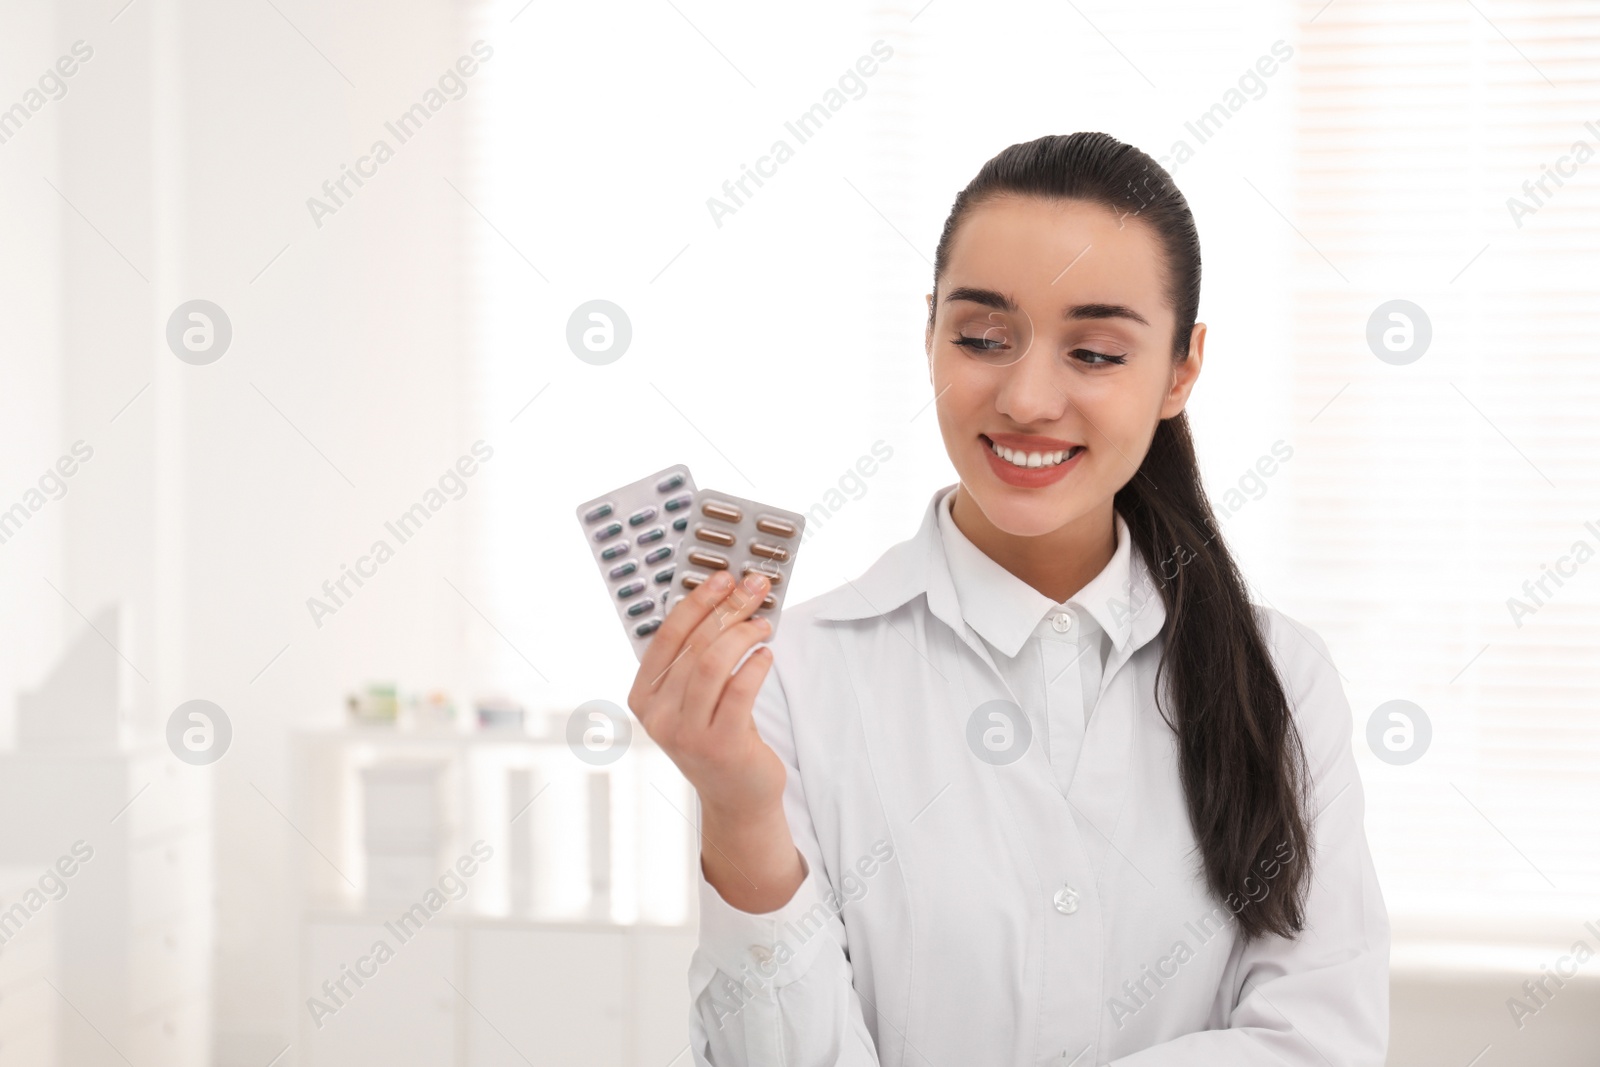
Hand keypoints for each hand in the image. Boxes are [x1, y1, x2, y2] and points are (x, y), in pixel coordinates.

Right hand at [627, 569, 803, 911]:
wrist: (737, 797)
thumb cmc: (718, 735)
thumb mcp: (695, 698)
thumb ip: (698, 658)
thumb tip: (726, 599)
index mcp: (644, 697)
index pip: (666, 637)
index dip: (694, 602)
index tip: (721, 577)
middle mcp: (658, 716)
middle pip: (694, 646)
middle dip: (727, 609)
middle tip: (754, 588)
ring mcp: (686, 733)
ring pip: (713, 664)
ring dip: (742, 633)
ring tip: (763, 623)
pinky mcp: (720, 745)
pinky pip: (739, 690)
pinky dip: (756, 665)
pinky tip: (766, 654)